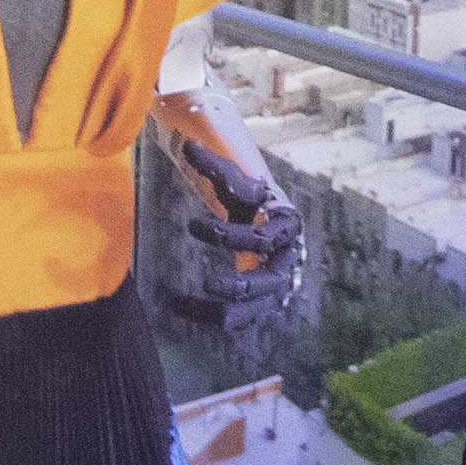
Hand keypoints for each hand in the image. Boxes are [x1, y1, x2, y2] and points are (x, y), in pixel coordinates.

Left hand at [153, 125, 309, 367]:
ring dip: (225, 312)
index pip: (262, 238)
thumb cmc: (254, 205)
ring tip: (184, 304)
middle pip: (270, 281)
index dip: (227, 235)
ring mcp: (277, 287)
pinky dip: (209, 316)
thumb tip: (187, 146)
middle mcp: (287, 261)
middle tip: (210, 283)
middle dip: (239, 285)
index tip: (191, 225)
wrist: (271, 227)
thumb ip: (216, 169)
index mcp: (286, 228)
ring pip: (256, 309)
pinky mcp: (262, 304)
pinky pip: (239, 318)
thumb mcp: (238, 187)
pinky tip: (178, 307)